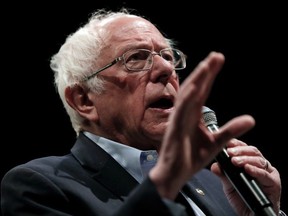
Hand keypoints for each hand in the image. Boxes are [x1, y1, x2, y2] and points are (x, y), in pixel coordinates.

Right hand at [149, 52, 254, 198]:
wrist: (174, 173)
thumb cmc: (190, 158)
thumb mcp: (217, 143)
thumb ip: (232, 130)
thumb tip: (250, 119)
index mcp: (193, 115)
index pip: (203, 91)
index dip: (210, 75)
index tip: (218, 60)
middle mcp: (185, 113)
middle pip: (195, 88)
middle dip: (205, 72)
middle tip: (216, 56)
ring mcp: (179, 120)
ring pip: (187, 95)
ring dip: (197, 80)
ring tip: (207, 66)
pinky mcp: (175, 129)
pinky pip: (180, 111)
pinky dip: (187, 99)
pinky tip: (195, 88)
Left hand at [211, 139, 280, 214]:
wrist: (251, 215)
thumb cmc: (242, 198)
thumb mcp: (228, 185)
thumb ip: (223, 174)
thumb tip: (214, 166)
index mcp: (250, 162)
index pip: (244, 148)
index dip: (237, 144)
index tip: (227, 143)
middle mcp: (261, 166)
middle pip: (253, 151)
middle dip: (240, 150)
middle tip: (229, 152)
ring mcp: (269, 173)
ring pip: (259, 160)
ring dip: (246, 159)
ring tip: (235, 161)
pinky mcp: (274, 184)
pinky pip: (266, 175)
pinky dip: (256, 170)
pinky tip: (247, 169)